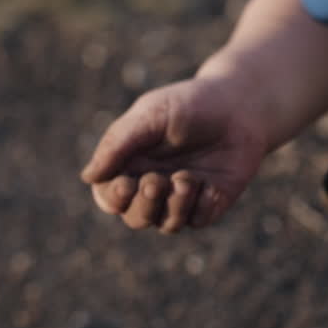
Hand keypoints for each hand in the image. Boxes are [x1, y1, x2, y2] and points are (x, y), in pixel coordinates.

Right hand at [80, 75, 267, 232]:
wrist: (240, 104)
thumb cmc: (189, 103)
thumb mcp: (151, 114)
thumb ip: (118, 143)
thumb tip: (88, 177)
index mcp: (130, 164)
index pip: (109, 196)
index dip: (114, 197)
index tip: (127, 182)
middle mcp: (152, 185)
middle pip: (135, 218)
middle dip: (144, 205)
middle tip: (157, 181)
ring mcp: (181, 197)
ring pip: (166, 224)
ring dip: (174, 207)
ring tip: (188, 178)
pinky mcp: (209, 203)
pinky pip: (198, 221)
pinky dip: (201, 208)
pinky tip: (211, 187)